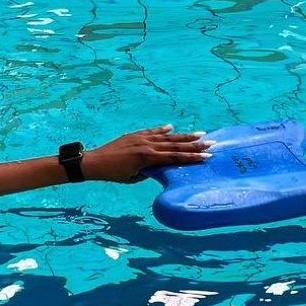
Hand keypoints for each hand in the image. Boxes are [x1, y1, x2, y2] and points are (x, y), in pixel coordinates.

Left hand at [82, 126, 208, 182]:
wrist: (95, 162)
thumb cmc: (114, 174)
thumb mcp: (134, 178)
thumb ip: (149, 171)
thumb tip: (161, 167)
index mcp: (148, 158)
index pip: (174, 157)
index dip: (191, 157)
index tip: (207, 155)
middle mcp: (147, 145)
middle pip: (175, 144)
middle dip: (194, 144)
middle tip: (211, 142)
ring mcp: (141, 138)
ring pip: (167, 136)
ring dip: (183, 135)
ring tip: (199, 133)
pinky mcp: (134, 135)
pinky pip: (152, 131)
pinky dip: (162, 130)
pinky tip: (172, 128)